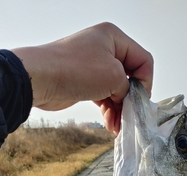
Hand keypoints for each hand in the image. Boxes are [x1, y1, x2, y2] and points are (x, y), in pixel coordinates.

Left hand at [12, 23, 152, 133]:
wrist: (40, 79)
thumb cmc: (76, 70)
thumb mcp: (114, 76)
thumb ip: (129, 87)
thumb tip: (128, 99)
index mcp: (114, 38)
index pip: (143, 60)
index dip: (146, 82)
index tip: (140, 101)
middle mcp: (105, 49)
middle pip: (130, 78)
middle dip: (130, 100)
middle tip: (130, 118)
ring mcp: (94, 66)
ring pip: (117, 91)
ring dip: (120, 110)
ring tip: (118, 126)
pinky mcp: (85, 82)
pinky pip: (105, 97)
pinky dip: (109, 110)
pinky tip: (110, 124)